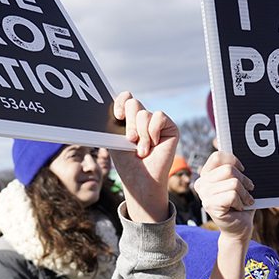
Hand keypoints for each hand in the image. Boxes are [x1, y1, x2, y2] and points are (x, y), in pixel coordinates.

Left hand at [108, 91, 178, 222]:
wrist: (141, 181)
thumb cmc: (127, 164)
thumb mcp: (115, 140)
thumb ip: (114, 122)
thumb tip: (108, 107)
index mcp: (128, 120)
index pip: (125, 98)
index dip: (120, 102)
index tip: (117, 116)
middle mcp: (142, 119)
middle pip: (133, 103)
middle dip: (129, 123)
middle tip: (130, 140)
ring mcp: (156, 123)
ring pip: (144, 113)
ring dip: (140, 134)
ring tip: (141, 150)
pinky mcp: (170, 128)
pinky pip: (159, 116)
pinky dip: (153, 132)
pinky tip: (154, 144)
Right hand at [193, 150, 254, 239]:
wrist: (239, 228)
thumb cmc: (241, 204)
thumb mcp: (238, 182)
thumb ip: (233, 167)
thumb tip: (226, 145)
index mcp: (206, 175)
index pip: (217, 156)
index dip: (234, 161)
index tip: (242, 170)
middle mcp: (201, 184)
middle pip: (229, 169)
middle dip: (244, 181)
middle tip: (248, 191)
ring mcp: (204, 195)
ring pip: (233, 183)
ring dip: (244, 194)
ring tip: (244, 202)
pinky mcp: (210, 205)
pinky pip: (232, 195)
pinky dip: (241, 202)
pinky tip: (239, 208)